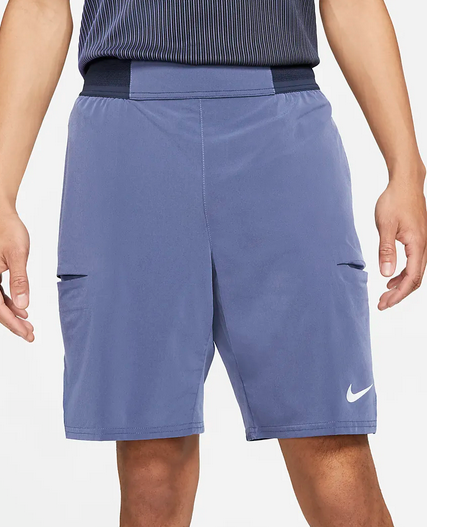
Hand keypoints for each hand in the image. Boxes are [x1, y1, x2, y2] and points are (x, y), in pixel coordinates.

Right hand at [0, 210, 33, 340]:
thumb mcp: (17, 254)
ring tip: (28, 326)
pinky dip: (9, 303)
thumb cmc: (9, 229)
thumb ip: (20, 280)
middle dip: (13, 323)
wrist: (2, 214)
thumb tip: (23, 305)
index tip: (26, 333)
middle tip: (30, 335)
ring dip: (12, 315)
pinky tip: (22, 310)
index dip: (12, 323)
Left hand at [375, 175, 426, 309]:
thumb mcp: (385, 226)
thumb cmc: (395, 201)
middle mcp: (424, 246)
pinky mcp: (419, 239)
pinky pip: (414, 263)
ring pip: (415, 272)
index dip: (398, 294)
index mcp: (418, 245)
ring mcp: (423, 243)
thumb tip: (386, 274)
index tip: (384, 303)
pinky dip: (403, 274)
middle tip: (382, 303)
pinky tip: (391, 277)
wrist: (406, 183)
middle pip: (415, 279)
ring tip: (385, 294)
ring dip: (401, 285)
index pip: (411, 278)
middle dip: (399, 294)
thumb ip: (386, 251)